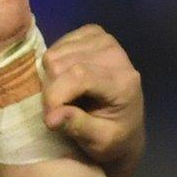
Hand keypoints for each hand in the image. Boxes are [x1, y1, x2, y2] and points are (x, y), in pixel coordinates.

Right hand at [42, 25, 143, 176]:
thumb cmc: (113, 138)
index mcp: (122, 81)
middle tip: (59, 109)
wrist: (126, 125)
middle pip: (60, 63)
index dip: (54, 97)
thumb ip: (78, 126)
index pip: (77, 75)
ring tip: (64, 94)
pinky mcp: (94, 35)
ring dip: (50, 78)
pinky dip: (54, 62)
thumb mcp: (99, 141)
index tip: (49, 120)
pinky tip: (65, 77)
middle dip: (50, 90)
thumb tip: (52, 117)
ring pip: (55, 53)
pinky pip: (58, 44)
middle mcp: (115, 54)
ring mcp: (105, 41)